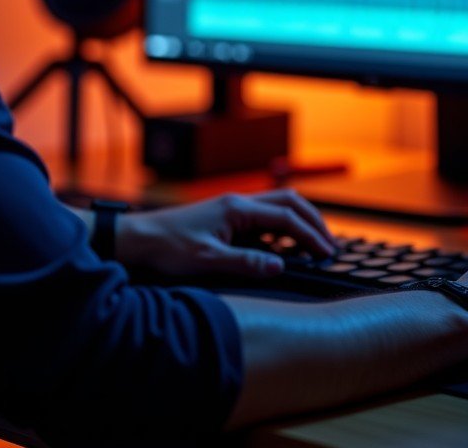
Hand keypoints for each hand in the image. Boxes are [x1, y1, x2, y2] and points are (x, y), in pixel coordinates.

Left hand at [115, 189, 336, 278]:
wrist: (138, 239)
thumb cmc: (168, 248)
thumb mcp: (208, 261)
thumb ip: (247, 263)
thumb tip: (280, 265)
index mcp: (237, 208)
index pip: (286, 217)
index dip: (310, 235)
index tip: (327, 253)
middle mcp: (237, 203)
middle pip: (288, 202)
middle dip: (312, 221)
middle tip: (330, 245)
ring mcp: (231, 209)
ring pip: (276, 207)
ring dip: (298, 222)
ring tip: (315, 244)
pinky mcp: (225, 218)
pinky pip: (263, 218)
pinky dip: (281, 229)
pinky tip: (284, 248)